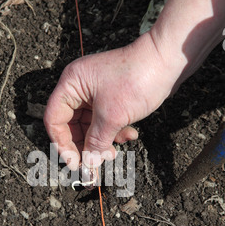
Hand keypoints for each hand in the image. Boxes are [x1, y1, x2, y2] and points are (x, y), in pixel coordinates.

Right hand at [44, 32, 174, 168]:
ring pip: (90, 125)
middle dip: (84, 146)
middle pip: (72, 125)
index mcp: (71, 84)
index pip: (55, 120)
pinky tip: (130, 135)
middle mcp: (80, 87)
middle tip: (93, 165)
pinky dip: (115, 132)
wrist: (169, 60)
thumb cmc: (138, 78)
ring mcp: (96, 91)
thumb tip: (87, 164)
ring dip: (102, 141)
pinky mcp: (112, 96)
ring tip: (113, 154)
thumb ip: (95, 142)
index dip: (62, 144)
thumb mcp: (112, 116)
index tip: (74, 163)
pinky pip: (105, 120)